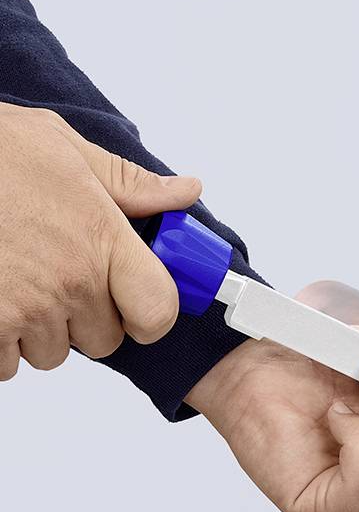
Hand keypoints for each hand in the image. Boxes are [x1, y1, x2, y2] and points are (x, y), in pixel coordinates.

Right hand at [0, 102, 201, 378]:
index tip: (134, 304)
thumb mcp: (62, 147)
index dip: (149, 315)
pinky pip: (4, 364)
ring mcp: (25, 311)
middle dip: (84, 318)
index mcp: (102, 239)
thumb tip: (188, 192)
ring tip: (11, 280)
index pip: (159, 311)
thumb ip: (129, 183)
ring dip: (35, 330)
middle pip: (104, 339)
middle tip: (53, 278)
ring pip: (51, 353)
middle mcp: (71, 283)